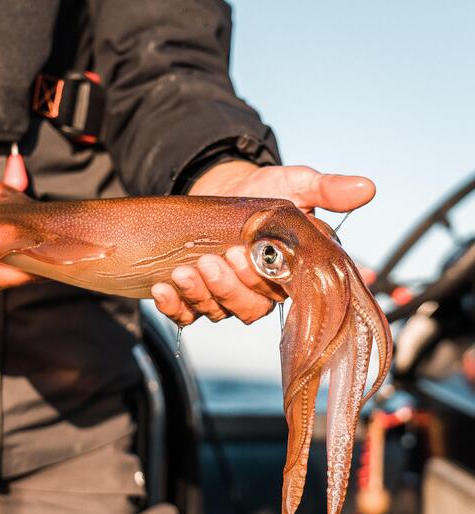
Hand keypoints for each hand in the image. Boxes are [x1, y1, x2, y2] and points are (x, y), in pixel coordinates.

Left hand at [152, 160, 375, 325]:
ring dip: (200, 294)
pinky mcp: (196, 296)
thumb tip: (367, 187)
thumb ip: (326, 190)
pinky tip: (163, 289)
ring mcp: (225, 296)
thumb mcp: (295, 184)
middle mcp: (258, 292)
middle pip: (248, 308)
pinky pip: (186, 314)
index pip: (283, 293)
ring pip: (217, 311)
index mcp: (287, 274)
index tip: (248, 257)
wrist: (222, 190)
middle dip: (230, 287)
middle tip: (216, 259)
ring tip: (184, 271)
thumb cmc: (263, 192)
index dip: (264, 283)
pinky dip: (174, 307)